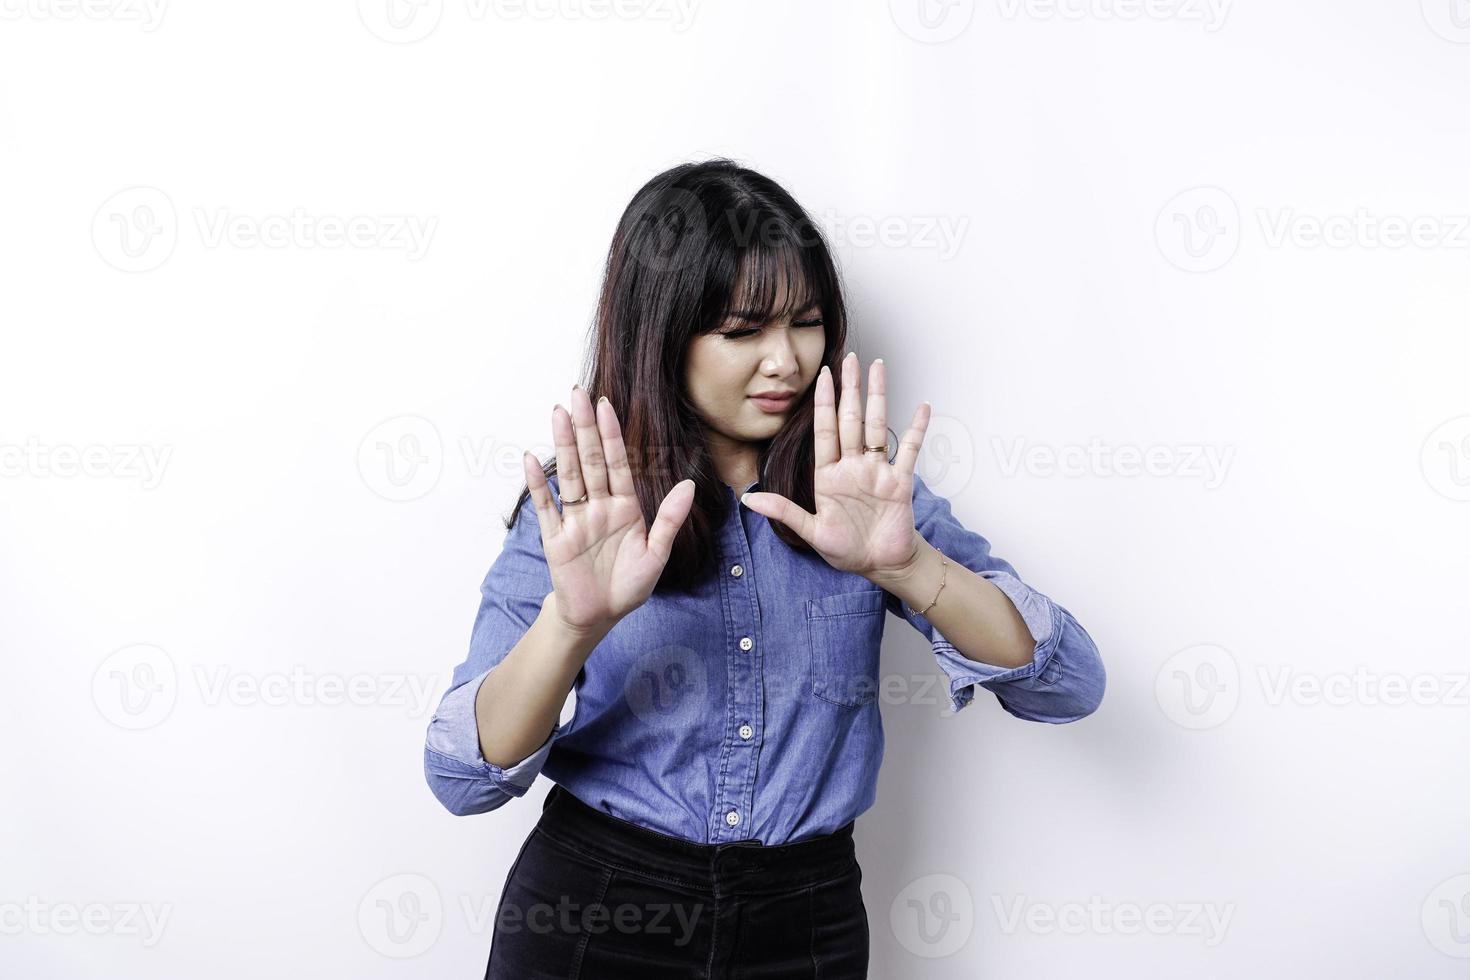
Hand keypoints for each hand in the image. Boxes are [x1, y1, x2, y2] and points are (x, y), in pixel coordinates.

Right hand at [521, 385, 696, 638]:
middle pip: (591, 460)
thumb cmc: (629, 586)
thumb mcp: (656, 554)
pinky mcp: (556, 538)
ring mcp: (575, 520)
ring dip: (562, 445)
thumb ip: (669, 520)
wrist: (599, 617)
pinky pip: (546, 507)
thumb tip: (689, 485)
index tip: (607, 405)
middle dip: (585, 427)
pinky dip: (539, 485)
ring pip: (569, 475)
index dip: (612, 434)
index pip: (619, 463)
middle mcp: (598, 507)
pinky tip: (531, 460)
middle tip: (577, 393)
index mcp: (625, 507)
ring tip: (557, 413)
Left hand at [741, 353, 930, 579]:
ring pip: (878, 426)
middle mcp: (853, 467)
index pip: (825, 430)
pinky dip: (917, 429)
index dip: (824, 403)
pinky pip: (909, 450)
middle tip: (851, 358)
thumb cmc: (846, 550)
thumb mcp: (811, 532)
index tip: (822, 376)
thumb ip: (783, 512)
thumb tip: (748, 500)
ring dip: (878, 397)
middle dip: (851, 388)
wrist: (880, 565)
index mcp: (829, 476)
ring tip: (880, 368)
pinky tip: (921, 407)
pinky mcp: (900, 482)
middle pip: (851, 419)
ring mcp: (878, 471)